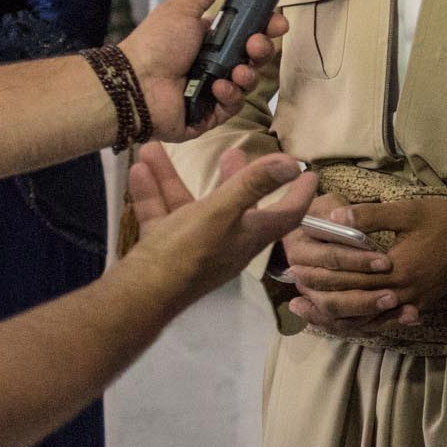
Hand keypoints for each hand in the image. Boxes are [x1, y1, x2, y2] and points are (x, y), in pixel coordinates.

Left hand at [124, 0, 288, 140]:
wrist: (133, 84)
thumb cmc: (154, 45)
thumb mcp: (183, 7)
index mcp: (211, 39)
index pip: (249, 32)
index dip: (266, 28)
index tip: (277, 23)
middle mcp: (214, 64)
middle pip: (255, 57)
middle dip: (261, 50)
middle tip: (254, 45)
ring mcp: (213, 90)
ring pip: (248, 82)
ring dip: (247, 74)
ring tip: (235, 71)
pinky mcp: (210, 114)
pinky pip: (233, 106)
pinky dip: (230, 96)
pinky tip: (217, 88)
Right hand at [125, 143, 316, 306]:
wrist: (137, 298)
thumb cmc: (187, 254)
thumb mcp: (221, 212)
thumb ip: (253, 185)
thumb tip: (292, 164)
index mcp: (251, 235)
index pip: (288, 214)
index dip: (300, 193)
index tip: (309, 174)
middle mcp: (227, 242)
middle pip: (238, 205)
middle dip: (235, 177)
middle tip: (233, 151)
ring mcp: (194, 248)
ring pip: (188, 205)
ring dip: (173, 178)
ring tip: (158, 149)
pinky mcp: (164, 251)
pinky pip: (161, 216)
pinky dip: (151, 194)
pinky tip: (139, 169)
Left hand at [285, 196, 446, 331]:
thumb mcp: (409, 211)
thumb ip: (371, 215)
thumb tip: (334, 217)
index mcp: (397, 268)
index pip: (349, 278)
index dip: (320, 275)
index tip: (294, 269)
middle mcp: (402, 293)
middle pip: (353, 303)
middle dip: (322, 298)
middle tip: (294, 296)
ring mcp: (412, 304)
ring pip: (366, 321)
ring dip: (337, 319)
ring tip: (311, 314)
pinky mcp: (419, 307)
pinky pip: (384, 322)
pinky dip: (363, 323)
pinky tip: (348, 320)